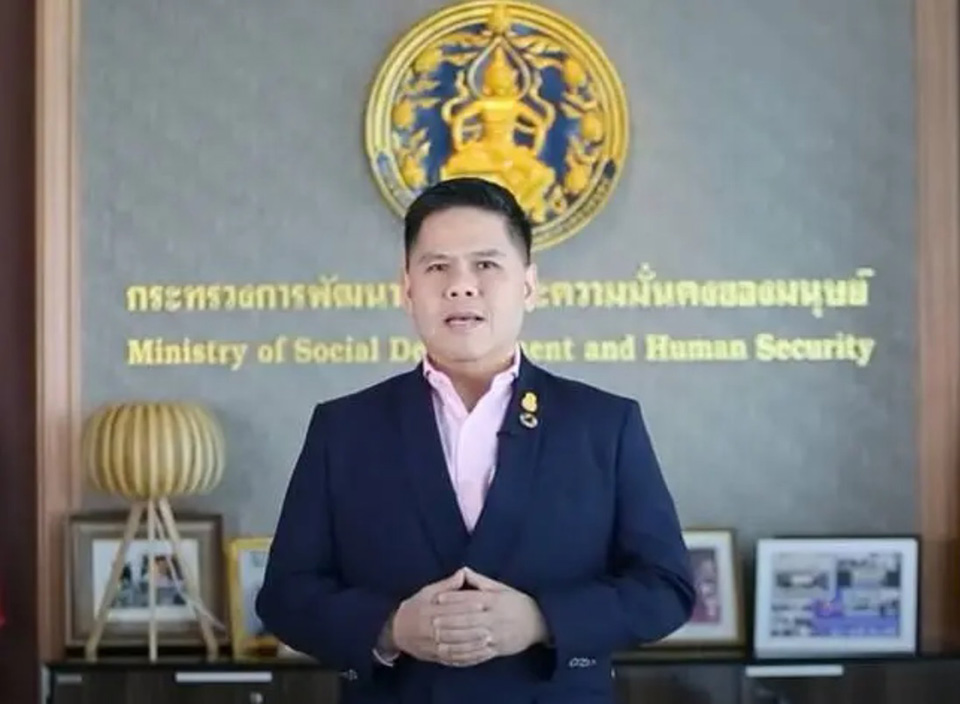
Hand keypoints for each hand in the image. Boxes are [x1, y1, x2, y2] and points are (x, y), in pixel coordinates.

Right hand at [388, 569, 496, 666]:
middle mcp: (429, 630)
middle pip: (453, 629)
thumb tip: (461, 574)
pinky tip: (479, 653)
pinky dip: (467, 657)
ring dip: (472, 644)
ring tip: (488, 639)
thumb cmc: (414, 608)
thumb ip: (445, 585)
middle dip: (472, 627)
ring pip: (455, 646)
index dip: (466, 606)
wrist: (396, 632)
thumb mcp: (426, 592)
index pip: (449, 609)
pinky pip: (453, 659)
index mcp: (427, 612)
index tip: (482, 604)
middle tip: (490, 623)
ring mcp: (433, 646)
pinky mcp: (436, 657)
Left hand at [433, 568, 547, 658]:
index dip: (453, 598)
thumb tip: (463, 570)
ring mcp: (496, 635)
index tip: (437, 599)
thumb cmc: (517, 602)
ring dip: (453, 639)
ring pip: (471, 638)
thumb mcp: (501, 588)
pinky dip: (463, 653)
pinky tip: (452, 652)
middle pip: (468, 619)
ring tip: (436, 638)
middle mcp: (495, 618)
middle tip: (431, 621)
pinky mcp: (497, 649)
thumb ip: (480, 581)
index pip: (471, 598)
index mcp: (495, 600)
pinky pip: (478, 652)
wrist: (540, 623)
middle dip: (449, 621)